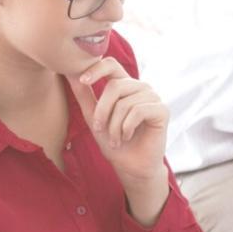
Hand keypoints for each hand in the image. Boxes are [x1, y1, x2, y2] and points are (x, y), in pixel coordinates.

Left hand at [65, 57, 168, 184]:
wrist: (131, 166)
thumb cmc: (114, 143)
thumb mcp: (93, 117)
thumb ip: (84, 95)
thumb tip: (70, 73)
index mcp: (124, 85)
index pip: (111, 64)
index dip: (96, 68)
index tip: (82, 80)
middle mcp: (140, 87)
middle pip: (115, 85)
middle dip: (102, 111)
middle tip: (100, 129)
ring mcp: (153, 97)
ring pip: (125, 102)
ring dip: (114, 126)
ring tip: (115, 139)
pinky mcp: (162, 110)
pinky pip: (138, 111)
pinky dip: (127, 128)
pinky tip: (127, 137)